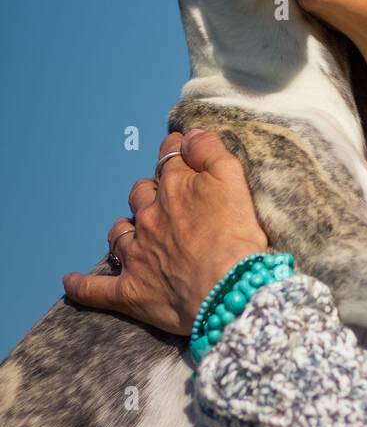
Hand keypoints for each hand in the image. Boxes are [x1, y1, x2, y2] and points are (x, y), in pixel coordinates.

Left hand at [62, 130, 268, 334]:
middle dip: (150, 191)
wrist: (227, 289)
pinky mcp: (130, 290)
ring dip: (124, 228)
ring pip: (119, 233)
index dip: (175, 150)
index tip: (179, 147)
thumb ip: (209, 151)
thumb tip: (188, 136)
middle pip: (140, 193)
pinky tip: (70, 281)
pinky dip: (82, 284)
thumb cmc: (236, 234)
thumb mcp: (233, 178)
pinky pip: (96, 289)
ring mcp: (136, 253)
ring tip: (132, 230)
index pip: (169, 158)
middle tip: (166, 198)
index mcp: (175, 188)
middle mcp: (150, 216)